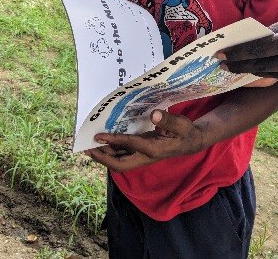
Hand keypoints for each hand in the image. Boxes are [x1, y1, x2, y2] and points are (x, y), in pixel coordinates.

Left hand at [85, 110, 204, 171]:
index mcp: (154, 150)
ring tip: (88, 145)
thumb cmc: (186, 132)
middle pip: (120, 165)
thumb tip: (155, 114)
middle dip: (102, 158)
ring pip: (119, 161)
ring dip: (103, 155)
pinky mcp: (139, 153)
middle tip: (86, 148)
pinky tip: (101, 142)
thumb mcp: (182, 124)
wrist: (191, 142)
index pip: (130, 146)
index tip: (98, 136)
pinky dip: (110, 150)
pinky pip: (121, 155)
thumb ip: (169, 121)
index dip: (113, 140)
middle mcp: (145, 157)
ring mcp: (141, 156)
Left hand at [218, 14, 277, 89]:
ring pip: (271, 74)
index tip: (220, 55)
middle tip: (222, 65)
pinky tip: (273, 68)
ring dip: (254, 71)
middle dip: (238, 65)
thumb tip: (251, 37)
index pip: (257, 48)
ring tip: (240, 67)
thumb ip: (274, 29)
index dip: (236, 53)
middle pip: (260, 65)